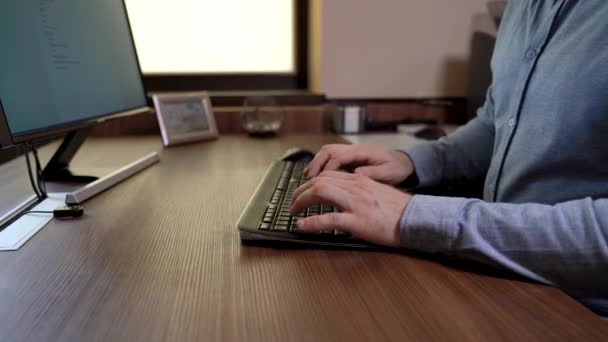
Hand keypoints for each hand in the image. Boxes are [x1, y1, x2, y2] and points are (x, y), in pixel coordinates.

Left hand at [289, 171, 412, 246]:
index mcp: (361, 181)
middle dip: (301, 191)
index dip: (312, 182)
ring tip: (293, 211)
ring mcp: (355, 203)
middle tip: (293, 201)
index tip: (304, 190)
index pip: (329, 175)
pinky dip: (310, 222)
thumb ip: (361, 191)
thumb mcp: (379, 192)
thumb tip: (346, 198)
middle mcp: (356, 187)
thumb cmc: (401, 210)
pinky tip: (301, 225)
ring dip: (301, 201)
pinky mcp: (357, 221)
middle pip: (320, 181)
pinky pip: (328, 219)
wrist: (417, 219)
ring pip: (320, 193)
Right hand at [304, 144, 414, 184]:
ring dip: (315, 163)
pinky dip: (320, 165)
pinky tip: (315, 176)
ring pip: (326, 152)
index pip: (339, 156)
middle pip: (328, 150)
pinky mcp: (348, 158)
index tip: (320, 180)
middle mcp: (353, 149)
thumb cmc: (396, 168)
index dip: (328, 168)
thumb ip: (373, 172)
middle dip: (316, 163)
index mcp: (362, 152)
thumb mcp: (389, 172)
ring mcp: (350, 152)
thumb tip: (356, 172)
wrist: (403, 162)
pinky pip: (330, 158)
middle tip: (308, 178)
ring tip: (307, 177)